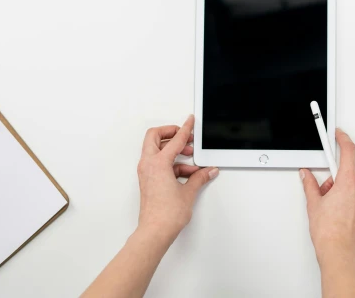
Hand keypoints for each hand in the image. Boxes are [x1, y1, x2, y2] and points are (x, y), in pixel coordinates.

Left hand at [137, 114, 218, 243]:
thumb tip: (208, 171)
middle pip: (155, 137)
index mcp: (158, 163)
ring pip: (157, 150)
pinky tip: (188, 173)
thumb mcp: (188, 192)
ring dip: (174, 151)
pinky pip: (159, 163)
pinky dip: (172, 164)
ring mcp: (146, 172)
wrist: (154, 232)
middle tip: (185, 136)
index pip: (175, 139)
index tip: (190, 121)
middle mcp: (148, 165)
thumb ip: (199, 178)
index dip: (185, 128)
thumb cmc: (166, 215)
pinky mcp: (148, 180)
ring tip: (191, 159)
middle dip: (171, 133)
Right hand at [300, 129, 354, 260]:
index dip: (342, 140)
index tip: (338, 135)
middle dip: (336, 177)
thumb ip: (310, 184)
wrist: (340, 253)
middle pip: (349, 171)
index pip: (348, 152)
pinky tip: (341, 214)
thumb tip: (307, 176)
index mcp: (348, 182)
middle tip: (325, 192)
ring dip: (344, 190)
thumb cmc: (328, 231)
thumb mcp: (314, 203)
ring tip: (333, 207)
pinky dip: (352, 202)